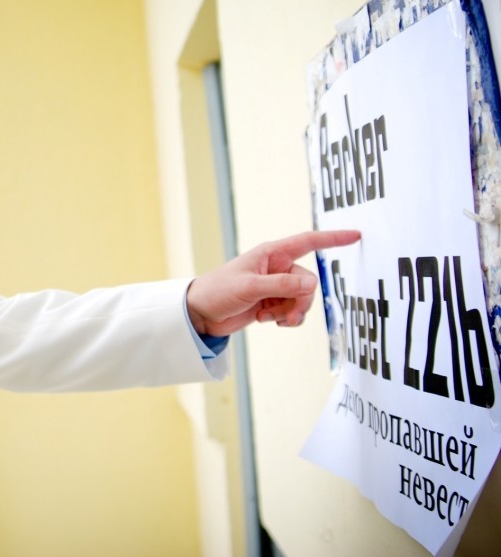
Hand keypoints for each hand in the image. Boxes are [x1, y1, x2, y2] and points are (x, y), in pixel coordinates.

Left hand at [186, 229, 359, 337]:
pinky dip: (286, 319)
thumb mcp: (250, 287)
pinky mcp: (272, 303)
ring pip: (302, 299)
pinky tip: (269, 321)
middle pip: (308, 282)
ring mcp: (275, 286)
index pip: (308, 242)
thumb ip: (282, 286)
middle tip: (284, 314)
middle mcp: (276, 267)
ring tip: (270, 318)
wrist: (200, 313)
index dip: (332, 238)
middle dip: (300, 300)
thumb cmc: (218, 291)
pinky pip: (293, 311)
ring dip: (291, 312)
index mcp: (271, 254)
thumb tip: (313, 285)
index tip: (355, 235)